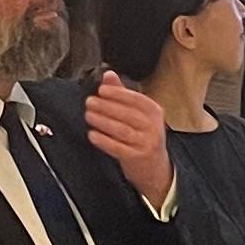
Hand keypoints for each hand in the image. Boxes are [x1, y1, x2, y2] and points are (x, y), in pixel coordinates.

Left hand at [80, 70, 174, 205]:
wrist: (155, 169)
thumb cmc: (143, 137)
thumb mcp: (138, 115)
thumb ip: (122, 94)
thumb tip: (108, 75)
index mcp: (154, 111)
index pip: (136, 99)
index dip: (118, 94)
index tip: (101, 90)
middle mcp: (153, 126)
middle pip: (127, 114)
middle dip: (106, 106)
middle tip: (90, 102)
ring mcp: (146, 142)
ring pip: (121, 130)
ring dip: (103, 122)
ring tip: (88, 115)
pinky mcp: (137, 157)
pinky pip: (117, 147)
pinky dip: (103, 140)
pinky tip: (92, 135)